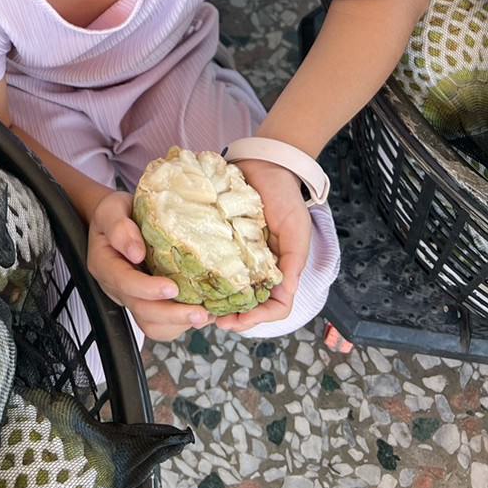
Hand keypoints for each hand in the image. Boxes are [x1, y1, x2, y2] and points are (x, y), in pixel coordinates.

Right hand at [87, 191, 214, 342]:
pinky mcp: (148, 301)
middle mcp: (118, 287)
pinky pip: (162, 324)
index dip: (148, 289)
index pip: (125, 283)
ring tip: (204, 316)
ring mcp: (133, 297)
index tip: (172, 287)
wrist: (119, 218)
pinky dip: (182, 323)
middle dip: (171, 315)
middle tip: (199, 312)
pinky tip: (202, 313)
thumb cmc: (116, 212)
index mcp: (105, 264)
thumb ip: (118, 227)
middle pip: (141, 311)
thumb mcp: (112, 209)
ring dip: (178, 324)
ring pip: (151, 325)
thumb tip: (135, 252)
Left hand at [214, 160, 311, 334]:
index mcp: (279, 270)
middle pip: (248, 304)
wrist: (266, 166)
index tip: (236, 321)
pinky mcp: (220, 239)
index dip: (257, 318)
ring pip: (229, 288)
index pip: (274, 306)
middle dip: (233, 316)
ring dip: (216, 301)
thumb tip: (287, 292)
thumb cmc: (285, 198)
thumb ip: (294, 260)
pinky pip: (212, 261)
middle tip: (211, 319)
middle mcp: (258, 268)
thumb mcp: (296, 229)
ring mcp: (238, 255)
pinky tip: (190, 278)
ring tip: (199, 305)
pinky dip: (204, 274)